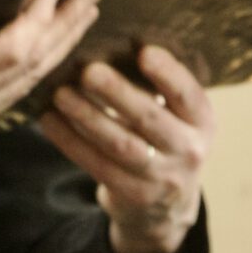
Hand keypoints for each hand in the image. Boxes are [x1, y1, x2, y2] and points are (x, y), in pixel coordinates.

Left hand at [36, 43, 212, 252]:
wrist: (166, 206)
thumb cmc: (164, 142)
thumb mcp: (177, 118)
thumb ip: (156, 90)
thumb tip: (112, 46)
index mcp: (202, 122)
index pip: (188, 94)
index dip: (168, 73)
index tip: (144, 50)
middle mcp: (189, 149)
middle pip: (149, 119)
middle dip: (117, 93)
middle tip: (88, 70)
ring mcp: (161, 176)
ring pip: (119, 144)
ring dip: (87, 117)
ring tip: (60, 94)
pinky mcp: (133, 194)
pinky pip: (96, 164)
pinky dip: (70, 141)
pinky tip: (49, 120)